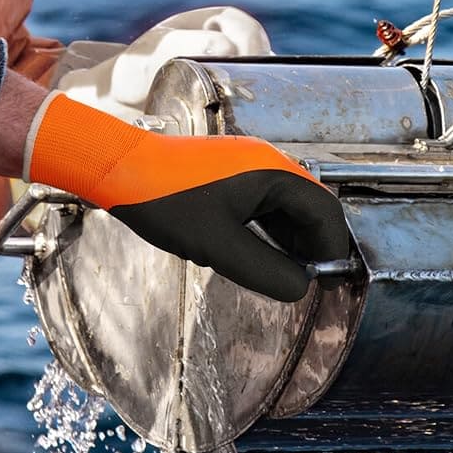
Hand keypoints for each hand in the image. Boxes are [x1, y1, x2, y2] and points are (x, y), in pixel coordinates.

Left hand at [24, 92, 348, 301]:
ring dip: (294, 240)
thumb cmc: (165, 201)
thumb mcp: (217, 246)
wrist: (119, 169)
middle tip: (313, 281)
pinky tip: (264, 254)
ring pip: (288, 208)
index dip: (333, 248)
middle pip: (310, 207)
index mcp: (273, 174)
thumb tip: (301, 287)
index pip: (325, 212)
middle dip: (316, 245)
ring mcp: (249, 168)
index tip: (331, 281)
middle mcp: (268, 164)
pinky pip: (265, 205)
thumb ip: (264, 270)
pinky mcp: (232, 175)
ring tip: (291, 274)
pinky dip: (272, 231)